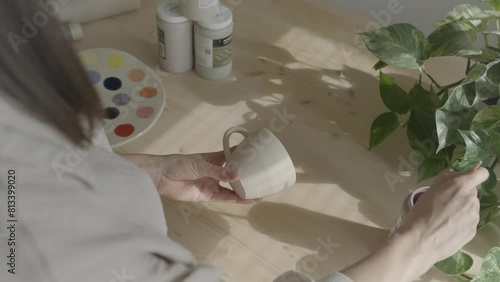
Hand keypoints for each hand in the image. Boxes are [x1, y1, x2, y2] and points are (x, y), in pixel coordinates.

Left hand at [120, 151, 260, 203]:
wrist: (160, 177)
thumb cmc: (178, 164)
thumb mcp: (200, 164)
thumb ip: (219, 171)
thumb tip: (238, 174)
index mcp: (215, 158)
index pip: (234, 155)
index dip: (246, 154)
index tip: (261, 154)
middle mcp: (216, 171)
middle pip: (236, 173)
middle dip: (249, 175)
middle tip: (266, 177)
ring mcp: (213, 184)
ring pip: (233, 188)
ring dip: (245, 190)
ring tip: (261, 191)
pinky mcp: (208, 196)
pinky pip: (225, 198)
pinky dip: (236, 199)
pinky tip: (247, 199)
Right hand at [342, 168, 488, 281]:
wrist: (419, 242)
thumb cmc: (419, 214)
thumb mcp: (428, 191)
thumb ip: (445, 180)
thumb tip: (456, 177)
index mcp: (460, 186)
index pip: (481, 173)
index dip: (474, 175)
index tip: (462, 182)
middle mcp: (472, 200)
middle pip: (472, 192)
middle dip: (461, 195)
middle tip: (443, 204)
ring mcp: (474, 217)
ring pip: (471, 207)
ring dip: (462, 209)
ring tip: (444, 219)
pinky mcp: (473, 231)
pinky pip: (469, 221)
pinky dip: (461, 223)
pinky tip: (447, 229)